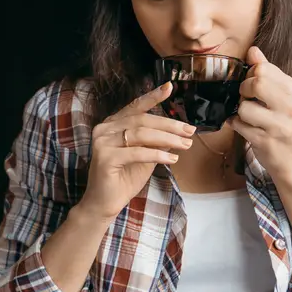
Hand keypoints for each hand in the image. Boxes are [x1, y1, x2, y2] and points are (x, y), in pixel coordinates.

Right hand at [78, 83, 195, 220]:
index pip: (135, 107)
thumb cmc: (123, 180)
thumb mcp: (145, 157)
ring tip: (185, 145)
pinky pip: (137, 152)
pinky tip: (172, 159)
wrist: (104, 204)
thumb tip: (179, 132)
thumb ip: (156, 142)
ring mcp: (102, 142)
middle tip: (189, 131)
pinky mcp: (105, 158)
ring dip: (167, 139)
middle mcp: (104, 129)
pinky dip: (157, 154)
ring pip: (141, 134)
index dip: (153, 96)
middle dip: (169, 125)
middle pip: (142, 120)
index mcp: (112, 125)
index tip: (170, 87)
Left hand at [230, 45, 291, 179]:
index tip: (252, 86)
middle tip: (247, 100)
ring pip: (244, 107)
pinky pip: (239, 125)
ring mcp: (279, 125)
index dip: (250, 75)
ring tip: (248, 118)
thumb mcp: (282, 96)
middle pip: (256, 82)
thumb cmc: (285, 125)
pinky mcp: (266, 141)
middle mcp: (290, 105)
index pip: (263, 68)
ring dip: (239, 113)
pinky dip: (236, 126)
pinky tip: (245, 128)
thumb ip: (267, 72)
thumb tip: (252, 50)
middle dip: (243, 91)